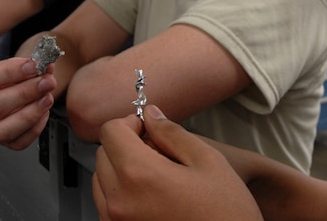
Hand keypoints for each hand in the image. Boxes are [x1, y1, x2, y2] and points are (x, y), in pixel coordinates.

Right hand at [0, 57, 56, 150]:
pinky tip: (43, 112)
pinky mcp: (0, 143)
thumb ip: (26, 65)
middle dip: (25, 93)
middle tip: (47, 82)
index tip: (33, 65)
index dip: (10, 72)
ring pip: (4, 130)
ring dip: (31, 113)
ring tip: (48, 98)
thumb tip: (45, 65)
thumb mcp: (8, 65)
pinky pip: (18, 142)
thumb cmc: (5, 78)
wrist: (7, 91)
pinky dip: (35, 127)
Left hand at [93, 105, 261, 220]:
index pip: (110, 131)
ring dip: (121, 170)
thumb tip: (151, 115)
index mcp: (139, 175)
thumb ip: (172, 132)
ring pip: (102, 180)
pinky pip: (108, 205)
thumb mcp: (207, 160)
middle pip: (103, 154)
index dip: (130, 122)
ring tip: (157, 177)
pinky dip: (122, 193)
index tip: (149, 128)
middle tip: (158, 151)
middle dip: (125, 145)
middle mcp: (120, 201)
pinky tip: (153, 197)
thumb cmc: (225, 212)